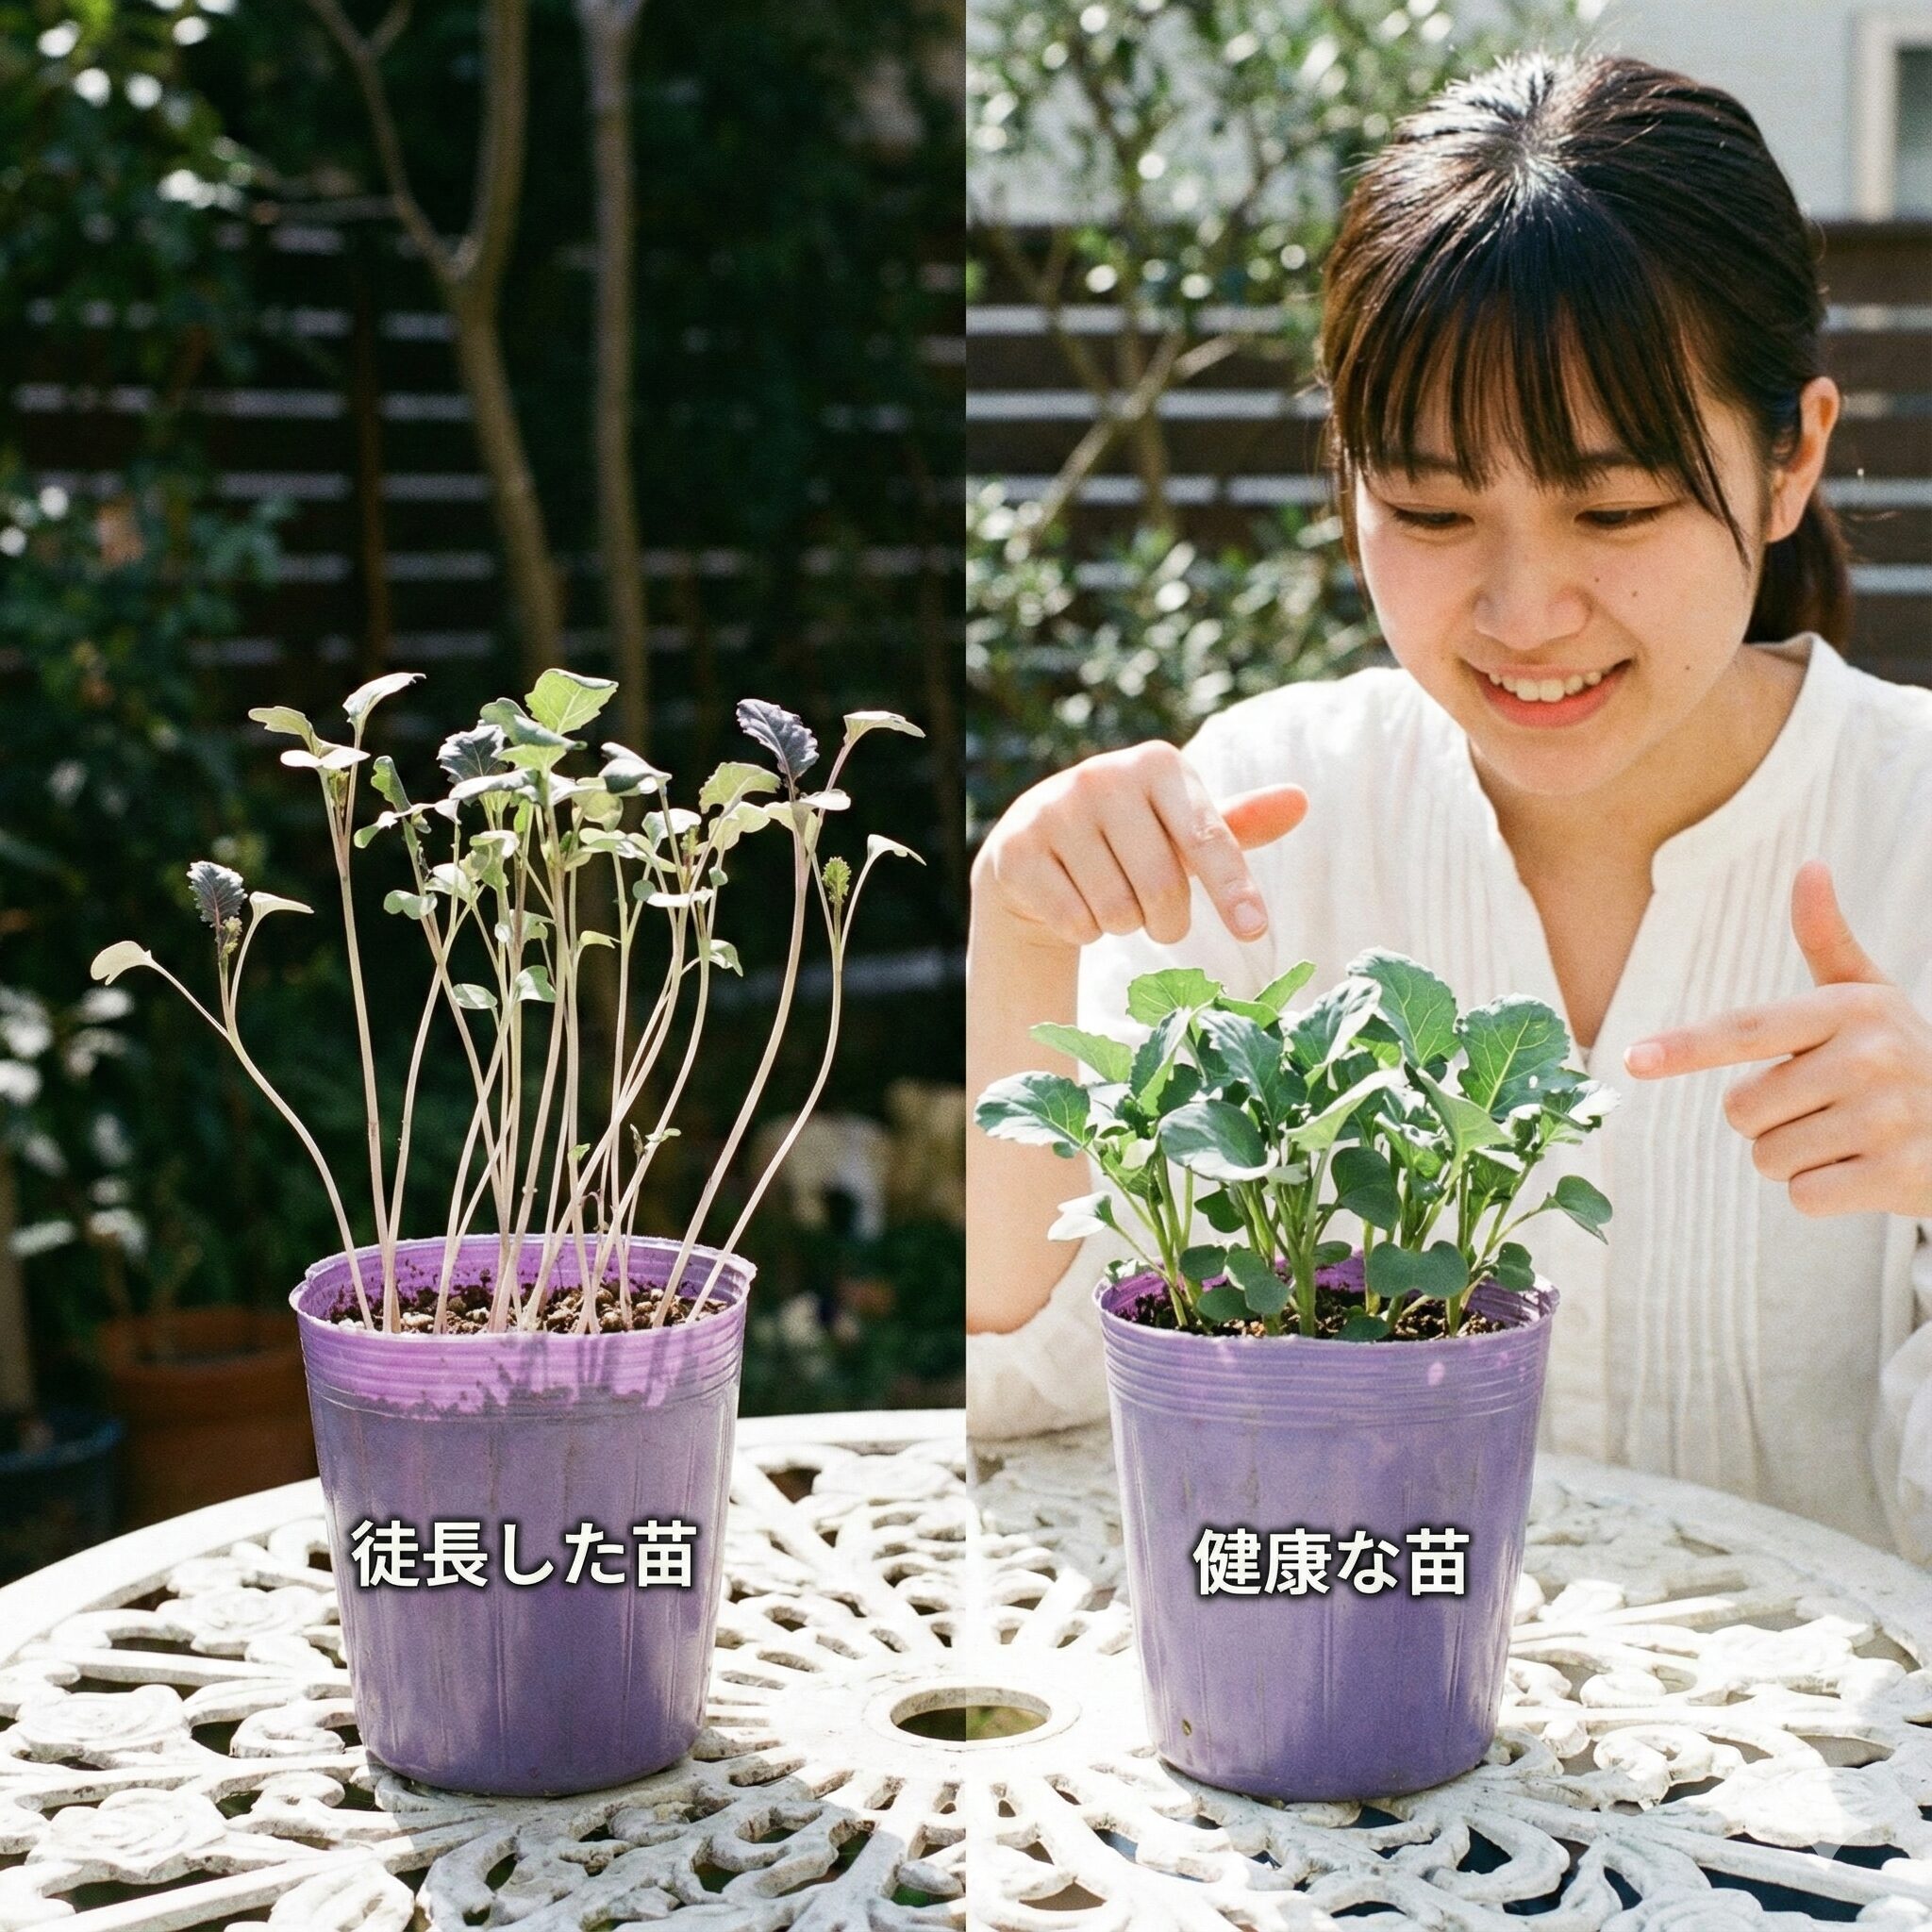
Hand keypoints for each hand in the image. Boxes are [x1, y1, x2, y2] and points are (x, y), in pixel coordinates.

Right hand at [971, 740, 1307, 949]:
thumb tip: (1300, 801)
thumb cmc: (1130, 837)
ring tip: (1110, 900)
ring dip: (1125, 926)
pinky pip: (1074, 921)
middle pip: (1162, 887)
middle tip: (1161, 919)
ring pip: (1117, 911)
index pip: (1206, 837)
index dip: (1232, 889)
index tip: (1255, 931)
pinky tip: (1073, 903)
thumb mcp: (1182, 828)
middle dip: (1169, 921)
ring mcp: (1053, 810)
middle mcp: (1102, 776)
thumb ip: (1237, 824)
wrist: (1036, 847)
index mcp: (1156, 763)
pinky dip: (1084, 931)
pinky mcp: (1016, 849)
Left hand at [1623, 860, 1931, 1217]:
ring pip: (1769, 1156)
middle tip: (1826, 1107)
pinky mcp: (1899, 1175)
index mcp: (1852, 1009)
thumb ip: (1828, 940)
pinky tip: (1865, 1171)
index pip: (1746, 1030)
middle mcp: (1871, 1058)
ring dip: (1795, 1158)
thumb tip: (1810, 866)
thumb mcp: (1870, 997)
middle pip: (1742, 1109)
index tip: (1632, 1059)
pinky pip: (1804, 1195)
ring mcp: (1889, 1119)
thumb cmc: (1904, 1056)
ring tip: (1850, 1138)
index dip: (1685, 1047)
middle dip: (1767, 1119)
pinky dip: (1822, 1192)